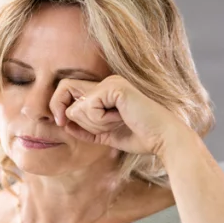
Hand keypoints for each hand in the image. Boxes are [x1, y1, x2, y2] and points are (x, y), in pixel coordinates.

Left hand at [49, 75, 189, 156]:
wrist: (163, 140)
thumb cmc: (141, 138)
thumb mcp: (106, 135)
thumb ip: (86, 129)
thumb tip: (64, 122)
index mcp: (105, 91)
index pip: (67, 90)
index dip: (60, 107)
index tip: (64, 125)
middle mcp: (107, 82)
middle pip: (65, 91)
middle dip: (76, 118)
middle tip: (101, 128)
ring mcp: (111, 82)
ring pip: (76, 106)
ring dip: (93, 124)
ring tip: (116, 124)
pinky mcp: (115, 87)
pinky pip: (89, 107)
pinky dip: (100, 121)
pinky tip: (120, 119)